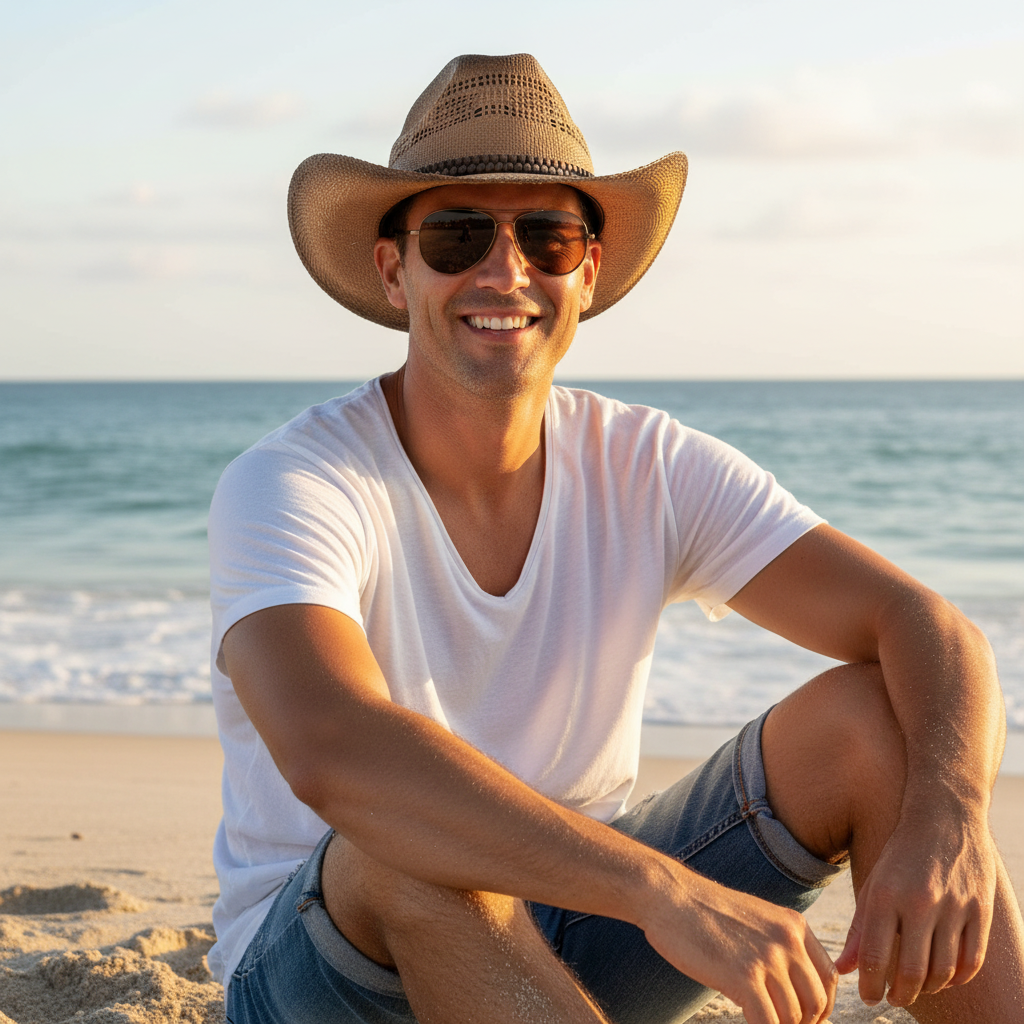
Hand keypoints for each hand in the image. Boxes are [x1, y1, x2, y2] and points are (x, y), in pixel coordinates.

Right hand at [643, 869, 836, 1023]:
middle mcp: (787, 940)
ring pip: (793, 1017)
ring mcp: (766, 958)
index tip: (806, 1020)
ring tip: (758, 1020)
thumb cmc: (704, 912)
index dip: (822, 1007)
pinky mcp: (743, 977)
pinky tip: (745, 1022)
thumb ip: (778, 947)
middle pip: (816, 1002)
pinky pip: (768, 1023)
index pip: (829, 978)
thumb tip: (794, 991)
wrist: (669, 896)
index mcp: (794, 925)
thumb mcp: (754, 920)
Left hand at [835, 812, 996, 1007]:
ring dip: (928, 989)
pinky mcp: (981, 910)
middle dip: (900, 995)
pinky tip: (944, 977)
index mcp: (885, 895)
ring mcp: (954, 907)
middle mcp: (920, 902)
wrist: (944, 817)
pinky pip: (972, 961)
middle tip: (893, 998)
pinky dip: (958, 978)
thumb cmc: (900, 855)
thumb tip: (842, 971)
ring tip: (916, 987)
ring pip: (943, 972)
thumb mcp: (873, 883)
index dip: (870, 986)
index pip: (875, 957)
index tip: (868, 997)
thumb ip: (859, 929)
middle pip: (912, 973)